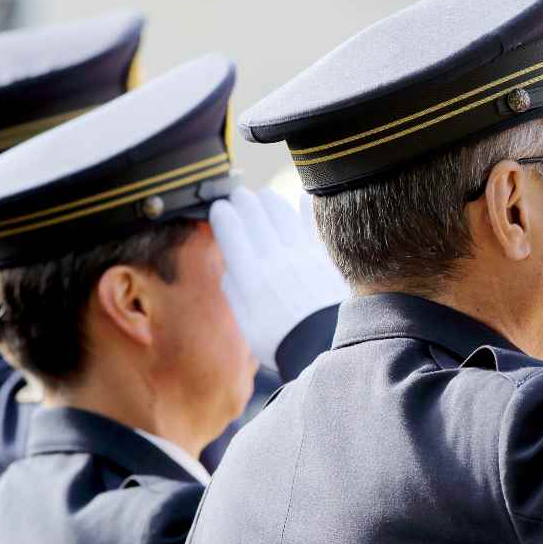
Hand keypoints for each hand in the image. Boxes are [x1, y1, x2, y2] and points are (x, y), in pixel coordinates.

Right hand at [210, 186, 348, 370]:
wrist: (324, 349)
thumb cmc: (281, 340)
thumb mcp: (246, 322)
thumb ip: (235, 291)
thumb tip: (230, 265)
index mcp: (251, 279)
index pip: (231, 234)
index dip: (222, 216)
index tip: (218, 208)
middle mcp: (275, 263)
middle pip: (255, 218)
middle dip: (243, 201)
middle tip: (238, 194)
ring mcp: (302, 258)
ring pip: (282, 216)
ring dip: (270, 200)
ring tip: (263, 194)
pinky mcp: (324, 259)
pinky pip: (314, 226)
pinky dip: (306, 209)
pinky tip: (301, 198)